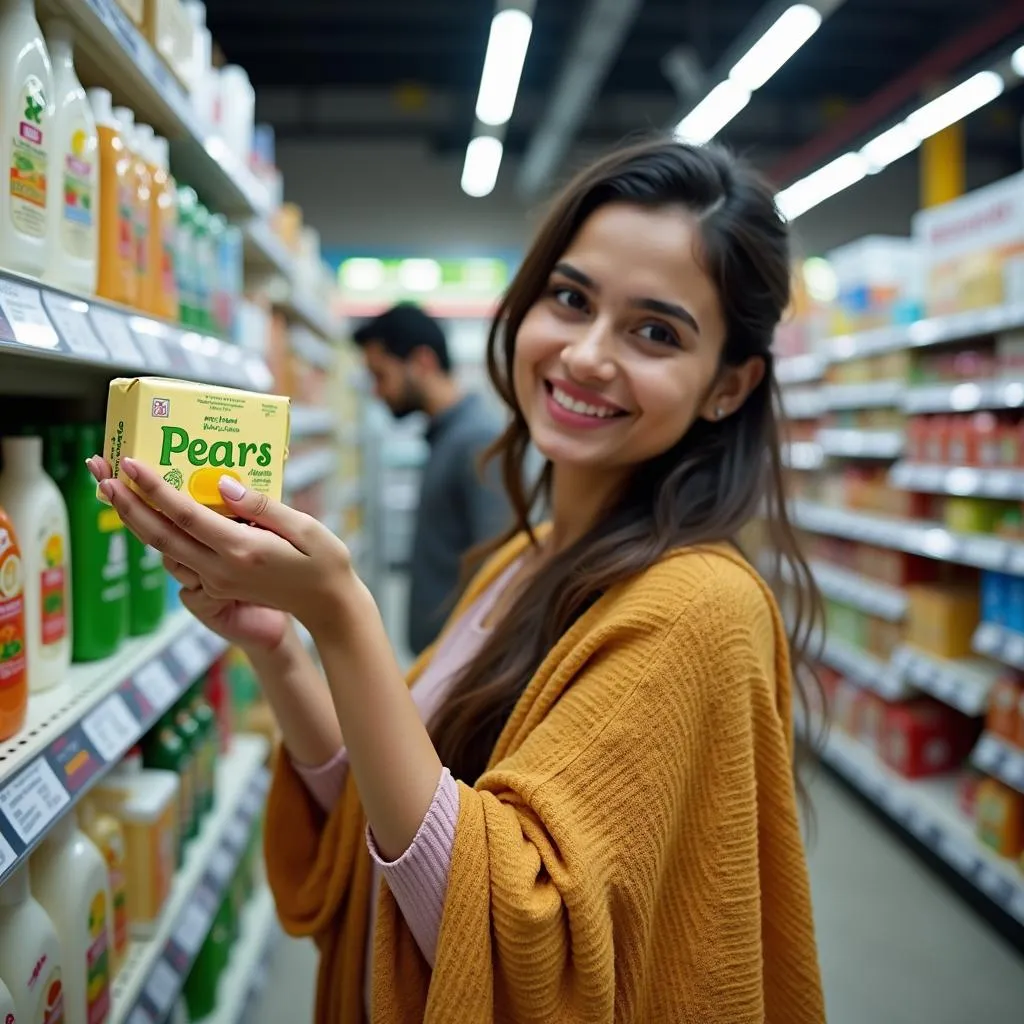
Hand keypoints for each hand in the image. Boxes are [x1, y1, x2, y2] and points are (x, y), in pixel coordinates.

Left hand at [85, 455, 355, 636]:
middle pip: (160, 535)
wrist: (329, 608)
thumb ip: (262, 505)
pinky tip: (148, 513)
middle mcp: (222, 569)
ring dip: (133, 519)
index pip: (187, 516)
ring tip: (111, 490)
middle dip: (125, 503)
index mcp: (243, 551)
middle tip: (100, 473)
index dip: (154, 488)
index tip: (131, 463)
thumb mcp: (305, 528)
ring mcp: (217, 581)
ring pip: (163, 549)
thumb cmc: (326, 564)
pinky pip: (180, 557)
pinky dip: (156, 534)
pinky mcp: (219, 585)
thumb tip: (223, 483)